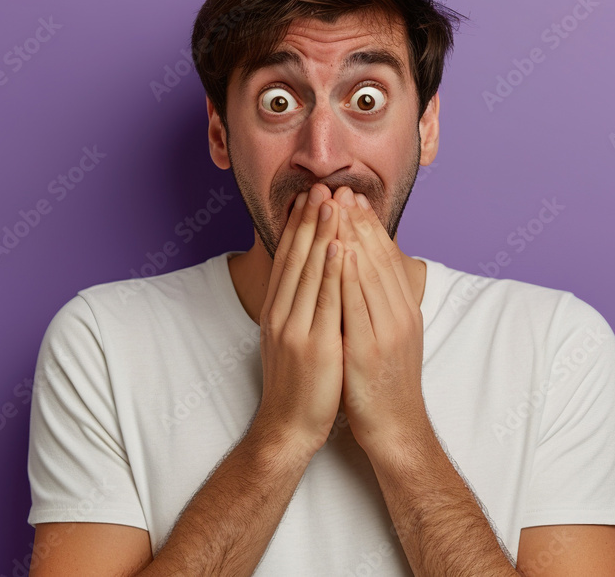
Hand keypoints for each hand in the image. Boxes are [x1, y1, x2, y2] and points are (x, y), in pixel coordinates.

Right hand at [253, 183, 346, 458]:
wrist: (289, 427)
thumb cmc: (299, 384)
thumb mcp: (292, 338)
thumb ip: (300, 308)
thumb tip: (313, 280)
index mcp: (277, 311)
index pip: (288, 259)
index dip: (298, 227)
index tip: (309, 198)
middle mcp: (281, 313)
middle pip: (296, 258)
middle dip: (309, 220)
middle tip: (320, 187)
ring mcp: (294, 328)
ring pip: (309, 272)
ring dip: (321, 234)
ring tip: (331, 203)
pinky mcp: (313, 344)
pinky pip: (323, 300)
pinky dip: (330, 270)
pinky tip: (337, 247)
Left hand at [332, 186, 425, 453]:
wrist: (395, 429)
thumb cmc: (382, 384)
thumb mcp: (386, 336)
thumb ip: (378, 306)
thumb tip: (363, 277)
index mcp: (402, 310)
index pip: (385, 259)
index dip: (368, 226)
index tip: (352, 199)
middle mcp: (399, 314)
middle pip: (378, 258)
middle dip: (359, 222)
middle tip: (342, 189)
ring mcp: (387, 331)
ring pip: (370, 274)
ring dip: (352, 236)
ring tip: (337, 206)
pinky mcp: (370, 349)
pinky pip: (358, 304)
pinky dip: (348, 273)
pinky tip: (338, 251)